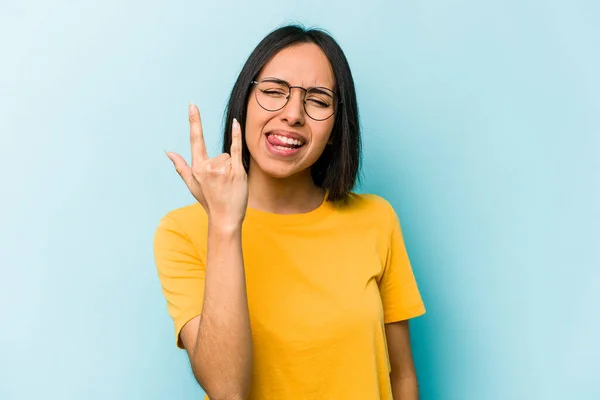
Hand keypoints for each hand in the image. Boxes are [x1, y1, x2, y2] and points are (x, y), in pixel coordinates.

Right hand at [166, 103, 247, 227]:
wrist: (225, 219)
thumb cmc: (209, 201)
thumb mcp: (192, 184)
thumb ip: (181, 166)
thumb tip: (168, 152)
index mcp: (197, 168)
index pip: (195, 139)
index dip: (194, 121)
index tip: (193, 105)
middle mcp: (209, 167)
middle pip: (219, 154)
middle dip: (222, 167)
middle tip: (222, 185)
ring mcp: (223, 169)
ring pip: (229, 158)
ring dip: (231, 170)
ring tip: (229, 185)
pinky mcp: (237, 171)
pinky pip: (236, 149)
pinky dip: (236, 136)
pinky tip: (235, 123)